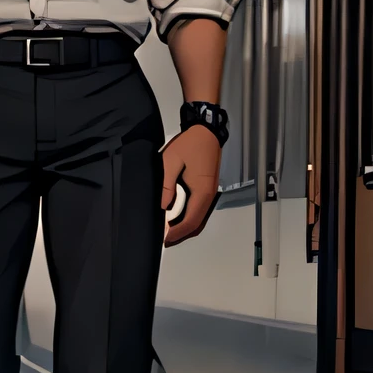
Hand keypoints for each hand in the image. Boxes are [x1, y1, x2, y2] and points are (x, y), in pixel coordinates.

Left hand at [161, 126, 220, 246]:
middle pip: (197, 225)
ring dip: (185, 228)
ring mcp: (210, 193)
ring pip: (199, 219)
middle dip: (181, 236)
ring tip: (168, 233)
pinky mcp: (208, 189)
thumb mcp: (171, 162)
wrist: (206, 131)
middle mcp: (209, 195)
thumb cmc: (190, 143)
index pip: (190, 222)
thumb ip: (166, 186)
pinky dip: (189, 219)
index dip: (177, 234)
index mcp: (202, 191)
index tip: (164, 239)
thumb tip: (162, 206)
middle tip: (165, 241)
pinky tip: (176, 218)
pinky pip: (200, 210)